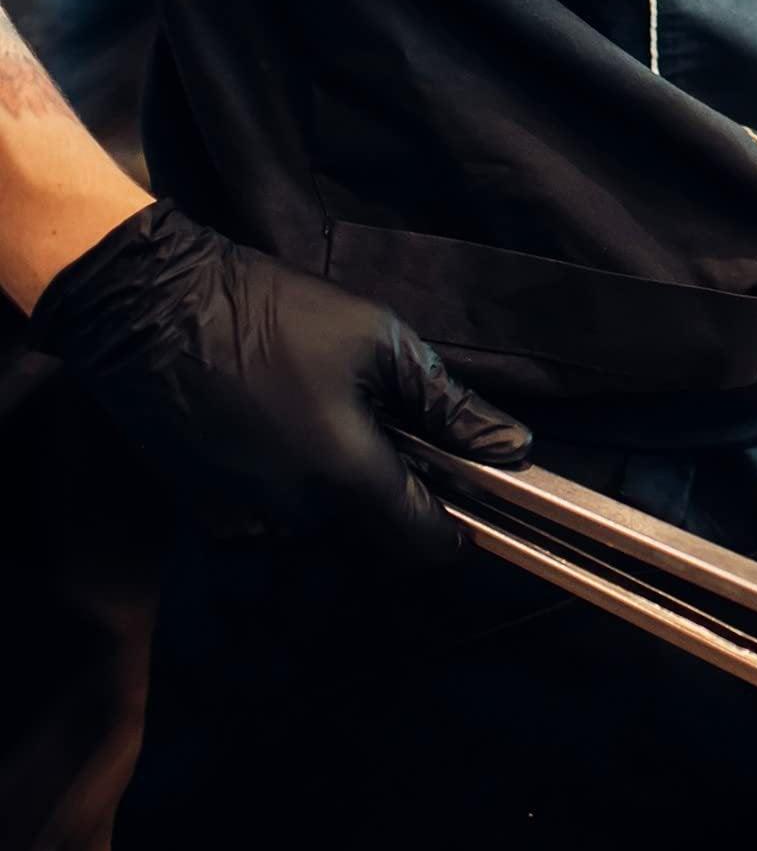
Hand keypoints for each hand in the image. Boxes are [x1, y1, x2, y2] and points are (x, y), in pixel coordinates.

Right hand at [30, 201, 531, 562]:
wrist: (149, 305)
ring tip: (333, 430)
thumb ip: (450, 406)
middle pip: (377, 545)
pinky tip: (285, 439)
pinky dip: (294, 499)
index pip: (425, 546)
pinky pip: (275, 528)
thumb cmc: (272, 312)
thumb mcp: (380, 342)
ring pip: (326, 539)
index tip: (464, 499)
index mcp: (349, 479)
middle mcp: (298, 519)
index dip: (455, 528)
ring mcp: (247, 524)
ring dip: (344, 504)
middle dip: (398, 507)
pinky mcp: (208, 516)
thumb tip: (512, 447)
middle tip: (395, 443)